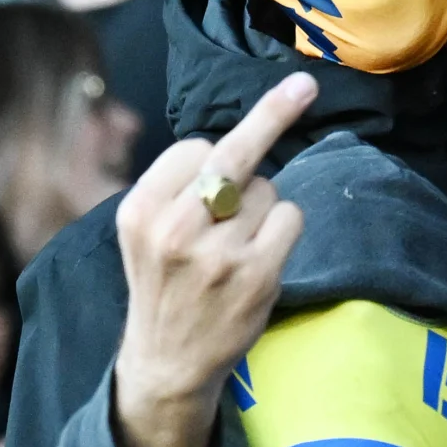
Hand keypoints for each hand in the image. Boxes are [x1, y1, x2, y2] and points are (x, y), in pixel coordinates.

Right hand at [109, 72, 317, 446]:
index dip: (212, 159)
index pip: (195, 148)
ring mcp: (218, 254)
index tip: (222, 157)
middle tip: (305, 84)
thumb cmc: (164, 286)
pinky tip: (262, 256)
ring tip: (237, 245)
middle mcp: (175, 227)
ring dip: (264, 207)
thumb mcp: (144, 233)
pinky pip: (290, 217)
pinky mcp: (256, 276)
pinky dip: (285, 228)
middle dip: (273, 112)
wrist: (167, 362)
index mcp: (140, 209)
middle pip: (235, 152)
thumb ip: (177, 188)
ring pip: (268, 189)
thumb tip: (237, 136)